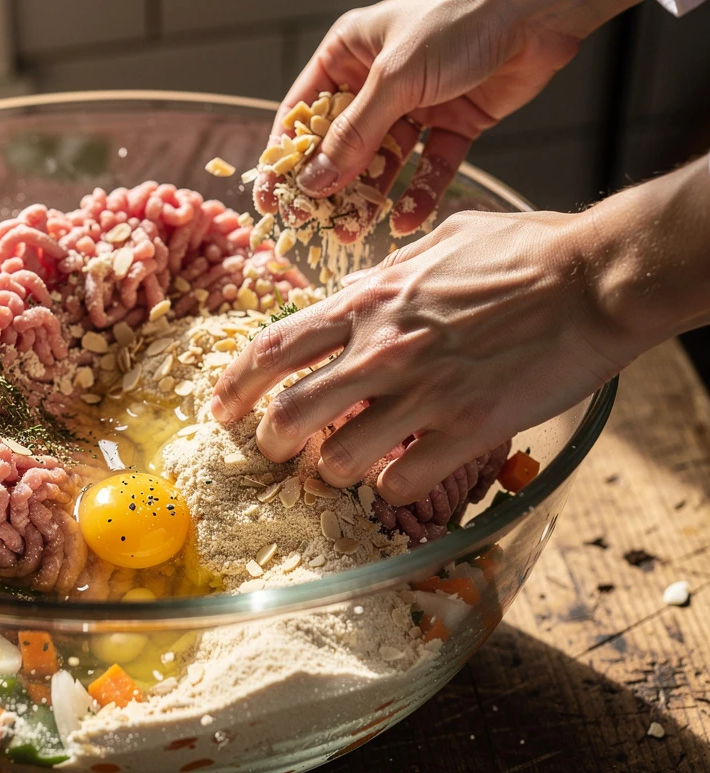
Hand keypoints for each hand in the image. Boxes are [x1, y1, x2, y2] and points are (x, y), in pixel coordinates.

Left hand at [209, 209, 627, 504]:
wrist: (594, 277)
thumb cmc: (523, 251)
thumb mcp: (436, 243)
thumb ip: (383, 276)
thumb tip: (351, 293)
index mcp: (369, 301)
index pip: (272, 348)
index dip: (233, 384)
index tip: (218, 408)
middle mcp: (382, 349)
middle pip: (289, 414)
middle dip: (269, 441)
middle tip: (274, 450)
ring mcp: (422, 393)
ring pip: (336, 460)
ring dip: (328, 471)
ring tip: (339, 467)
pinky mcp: (466, 430)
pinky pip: (399, 482)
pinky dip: (389, 487)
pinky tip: (399, 475)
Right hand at [256, 0, 630, 234]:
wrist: (538, 11)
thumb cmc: (459, 20)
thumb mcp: (394, 79)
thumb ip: (354, 135)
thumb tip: (314, 181)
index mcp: (348, 54)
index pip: (303, 114)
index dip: (286, 159)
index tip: (273, 200)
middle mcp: (377, 80)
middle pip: (341, 144)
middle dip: (329, 186)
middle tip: (314, 224)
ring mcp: (415, 103)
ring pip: (383, 161)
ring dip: (369, 196)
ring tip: (354, 229)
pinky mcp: (453, 122)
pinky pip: (428, 166)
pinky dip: (419, 193)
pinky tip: (406, 219)